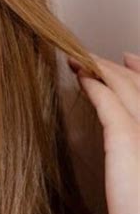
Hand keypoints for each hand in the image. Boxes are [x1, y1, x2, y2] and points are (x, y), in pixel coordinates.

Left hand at [67, 51, 139, 213]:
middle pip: (139, 86)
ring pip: (123, 86)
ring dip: (100, 68)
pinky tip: (79, 76)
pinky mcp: (127, 138)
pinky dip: (93, 83)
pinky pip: (106, 99)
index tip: (130, 59)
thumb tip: (132, 153)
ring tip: (79, 59)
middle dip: (117, 66)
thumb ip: (136, 158)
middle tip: (94, 55)